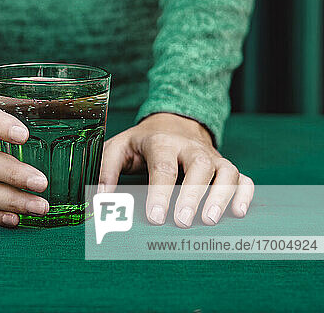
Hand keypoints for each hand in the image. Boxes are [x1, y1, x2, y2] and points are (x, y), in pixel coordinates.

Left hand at [99, 113, 253, 227]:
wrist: (173, 123)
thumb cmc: (142, 143)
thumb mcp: (118, 147)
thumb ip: (106, 170)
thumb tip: (101, 200)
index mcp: (161, 142)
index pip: (162, 166)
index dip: (159, 193)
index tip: (155, 217)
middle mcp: (190, 148)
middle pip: (198, 167)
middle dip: (191, 195)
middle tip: (182, 222)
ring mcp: (212, 157)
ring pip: (225, 172)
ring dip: (221, 196)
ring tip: (210, 220)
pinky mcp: (226, 166)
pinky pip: (243, 178)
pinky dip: (244, 194)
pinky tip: (238, 213)